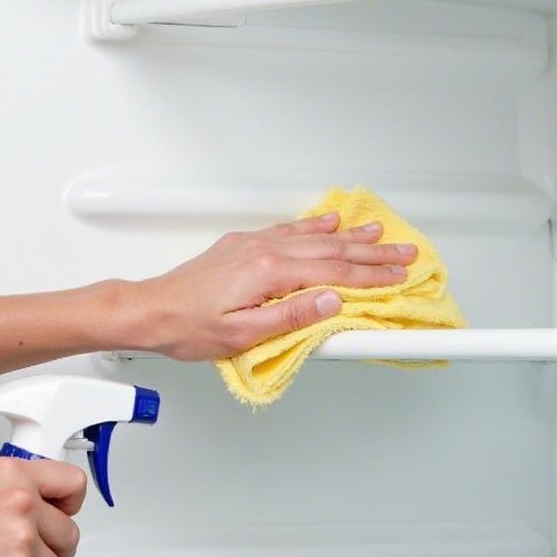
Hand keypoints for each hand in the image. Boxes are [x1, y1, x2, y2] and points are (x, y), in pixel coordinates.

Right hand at [0, 457, 86, 556]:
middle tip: (37, 555)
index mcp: (11, 475)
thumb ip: (8, 487)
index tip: (65, 513)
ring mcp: (20, 540)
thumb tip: (34, 493)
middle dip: (56, 549)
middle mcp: (20, 503)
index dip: (71, 504)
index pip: (72, 483)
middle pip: (70, 532)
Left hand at [115, 212, 418, 359]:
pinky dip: (316, 226)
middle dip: (373, 254)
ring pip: (314, 237)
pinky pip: (289, 230)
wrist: (150, 310)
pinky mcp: (243, 246)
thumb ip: (292, 317)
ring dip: (350, 237)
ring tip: (379, 235)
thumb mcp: (243, 334)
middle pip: (331, 251)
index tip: (399, 276)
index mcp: (268, 273)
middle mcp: (263, 251)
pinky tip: (330, 222)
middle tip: (405, 254)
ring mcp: (253, 245)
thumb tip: (332, 302)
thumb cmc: (189, 328)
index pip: (333, 273)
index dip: (372, 276)